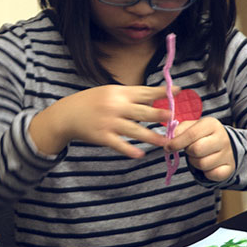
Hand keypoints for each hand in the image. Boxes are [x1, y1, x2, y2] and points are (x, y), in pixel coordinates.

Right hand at [29, 84, 172, 157]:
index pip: (144, 92)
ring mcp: (109, 122)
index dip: (161, 93)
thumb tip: (152, 99)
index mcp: (118, 93)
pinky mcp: (102, 137)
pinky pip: (119, 144)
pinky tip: (140, 154)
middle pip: (142, 111)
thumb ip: (128, 96)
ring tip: (166, 142)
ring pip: (134, 130)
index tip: (179, 92)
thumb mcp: (108, 92)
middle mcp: (115, 106)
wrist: (67, 115)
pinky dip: (130, 150)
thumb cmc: (90, 102)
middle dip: (159, 115)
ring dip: (151, 137)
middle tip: (173, 117)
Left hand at [165, 117, 234, 181]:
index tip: (168, 147)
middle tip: (189, 150)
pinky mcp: (230, 167)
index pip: (191, 134)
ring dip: (195, 162)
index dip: (176, 142)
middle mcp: (223, 138)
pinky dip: (206, 173)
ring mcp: (228, 153)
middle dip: (188, 152)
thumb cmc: (201, 135)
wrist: (223, 143)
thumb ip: (178, 130)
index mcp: (212, 124)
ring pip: (203, 164)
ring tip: (198, 156)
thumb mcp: (191, 127)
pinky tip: (207, 165)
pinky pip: (212, 175)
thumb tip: (169, 139)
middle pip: (197, 150)